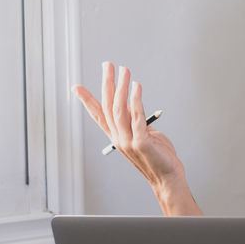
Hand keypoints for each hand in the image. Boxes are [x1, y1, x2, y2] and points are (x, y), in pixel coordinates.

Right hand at [72, 62, 185, 191]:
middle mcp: (118, 137)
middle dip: (106, 83)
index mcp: (117, 136)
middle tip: (107, 65)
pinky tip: (137, 86)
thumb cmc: (158, 157)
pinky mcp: (141, 141)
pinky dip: (136, 99)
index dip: (87, 100)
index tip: (76, 87)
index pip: (98, 115)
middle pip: (107, 106)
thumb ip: (135, 121)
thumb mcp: (144, 134)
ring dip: (121, 86)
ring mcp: (128, 140)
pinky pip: (136, 116)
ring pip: (119, 108)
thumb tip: (131, 103)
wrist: (167, 178)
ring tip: (124, 70)